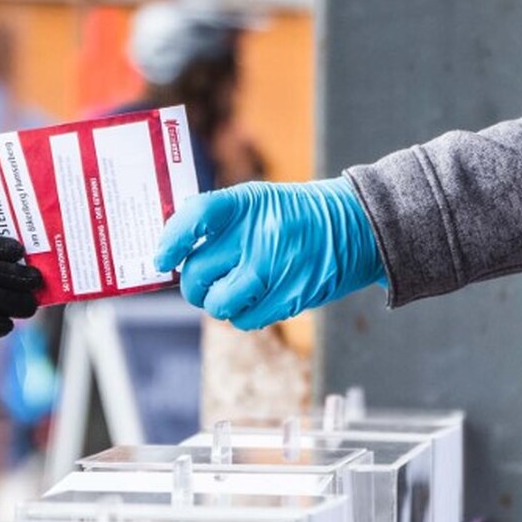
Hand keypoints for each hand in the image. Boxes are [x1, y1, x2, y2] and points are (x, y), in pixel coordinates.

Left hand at [153, 178, 386, 330]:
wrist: (360, 226)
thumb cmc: (299, 216)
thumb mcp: (259, 202)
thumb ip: (218, 221)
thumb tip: (171, 250)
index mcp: (247, 203)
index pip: (196, 216)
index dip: (171, 240)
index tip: (161, 258)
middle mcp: (258, 235)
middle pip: (197, 272)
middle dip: (192, 284)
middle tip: (200, 282)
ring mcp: (274, 269)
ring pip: (218, 303)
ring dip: (216, 302)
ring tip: (228, 291)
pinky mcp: (290, 297)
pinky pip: (244, 320)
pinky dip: (241, 315)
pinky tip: (253, 299)